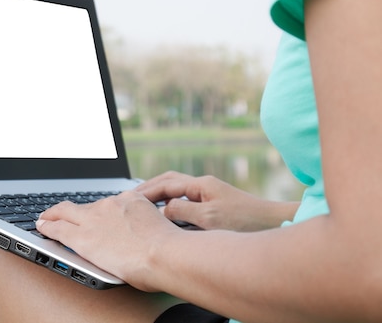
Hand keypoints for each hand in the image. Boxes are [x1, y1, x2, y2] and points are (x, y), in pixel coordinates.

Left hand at [36, 191, 178, 290]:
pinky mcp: (81, 236)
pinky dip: (46, 226)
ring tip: (45, 219)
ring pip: (66, 212)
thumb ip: (144, 225)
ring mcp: (94, 218)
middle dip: (70, 210)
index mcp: (131, 199)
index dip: (97, 211)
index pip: (108, 204)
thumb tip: (142, 235)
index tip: (94, 215)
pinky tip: (41, 226)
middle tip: (59, 212)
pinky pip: (57, 228)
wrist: (164, 254)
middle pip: (84, 205)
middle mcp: (110, 204)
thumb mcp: (160, 225)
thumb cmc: (169, 249)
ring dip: (54, 216)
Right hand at [135, 171, 298, 231]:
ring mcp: (210, 194)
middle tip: (129, 199)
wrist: (276, 224)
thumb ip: (182, 211)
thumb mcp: (209, 219)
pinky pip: (185, 199)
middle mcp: (204, 186)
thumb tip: (163, 209)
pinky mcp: (215, 205)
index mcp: (201, 185)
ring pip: (176, 189)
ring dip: (158, 195)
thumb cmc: (247, 222)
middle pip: (168, 181)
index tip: (127, 200)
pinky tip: (167, 214)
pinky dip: (170, 202)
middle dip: (148, 189)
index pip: (164, 184)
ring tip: (142, 205)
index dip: (144, 193)